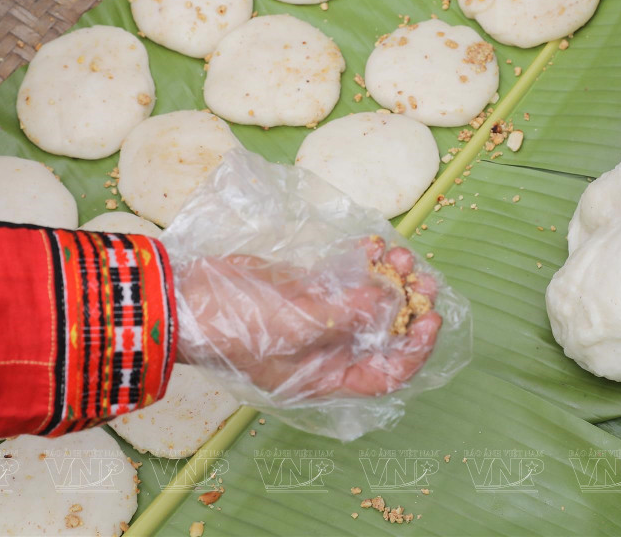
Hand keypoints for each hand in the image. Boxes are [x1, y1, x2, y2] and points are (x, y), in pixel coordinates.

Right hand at [175, 239, 442, 399]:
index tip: (431, 319)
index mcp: (327, 376)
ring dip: (388, 278)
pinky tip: (375, 244)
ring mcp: (318, 318)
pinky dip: (363, 262)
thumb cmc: (238, 327)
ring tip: (400, 253)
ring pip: (367, 302)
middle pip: (382, 334)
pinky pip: (344, 279)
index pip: (385, 374)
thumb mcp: (297, 326)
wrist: (189, 299)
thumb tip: (389, 300)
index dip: (414, 350)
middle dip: (407, 306)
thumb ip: (346, 315)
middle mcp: (328, 351)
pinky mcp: (306, 290)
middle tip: (424, 279)